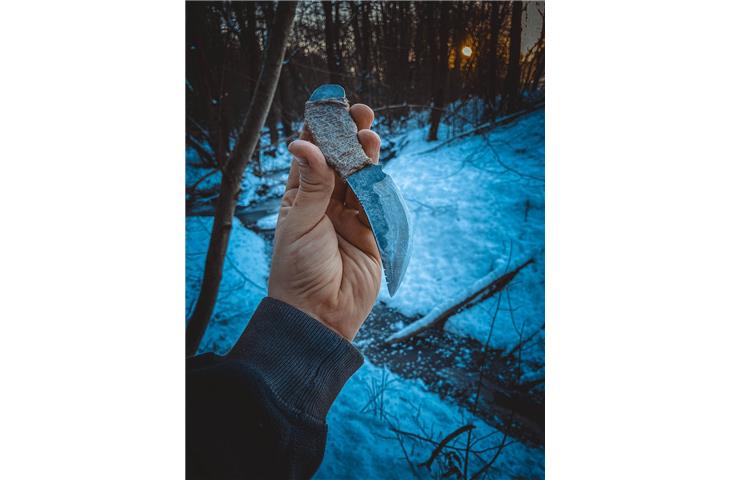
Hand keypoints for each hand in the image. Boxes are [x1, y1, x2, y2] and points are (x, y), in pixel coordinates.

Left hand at [268, 104, 381, 340]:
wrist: (318, 315)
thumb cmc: (297, 270)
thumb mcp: (300, 223)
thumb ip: (312, 184)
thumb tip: (305, 142)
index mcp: (300, 199)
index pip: (312, 156)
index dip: (321, 131)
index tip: (330, 106)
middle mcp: (326, 204)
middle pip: (341, 163)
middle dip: (350, 138)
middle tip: (360, 112)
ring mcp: (350, 219)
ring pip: (362, 180)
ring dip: (366, 157)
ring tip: (369, 135)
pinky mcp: (372, 235)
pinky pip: (377, 206)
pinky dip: (378, 188)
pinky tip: (377, 170)